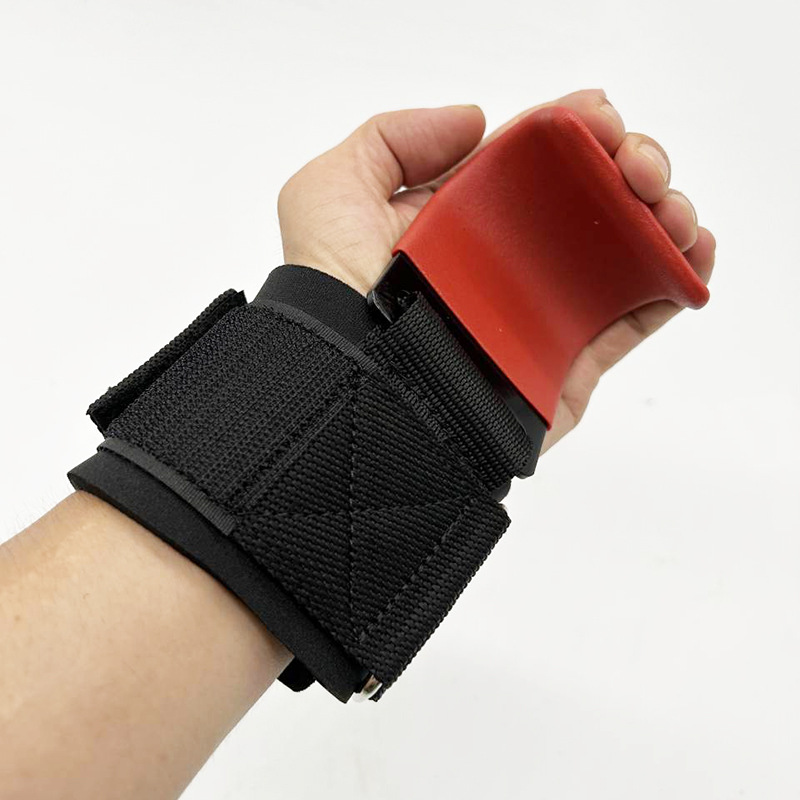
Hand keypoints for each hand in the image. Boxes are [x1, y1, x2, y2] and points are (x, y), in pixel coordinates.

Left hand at [277, 89, 715, 452]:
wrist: (363, 402)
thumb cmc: (334, 297)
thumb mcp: (329, 192)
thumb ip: (391, 139)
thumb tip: (476, 122)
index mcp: (456, 222)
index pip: (527, 163)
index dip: (569, 130)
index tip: (597, 117)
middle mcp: (502, 264)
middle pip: (584, 201)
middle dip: (627, 165)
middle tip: (638, 164)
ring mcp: (538, 313)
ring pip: (619, 253)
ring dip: (661, 217)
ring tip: (672, 210)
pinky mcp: (565, 364)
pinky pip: (630, 318)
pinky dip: (672, 282)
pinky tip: (691, 254)